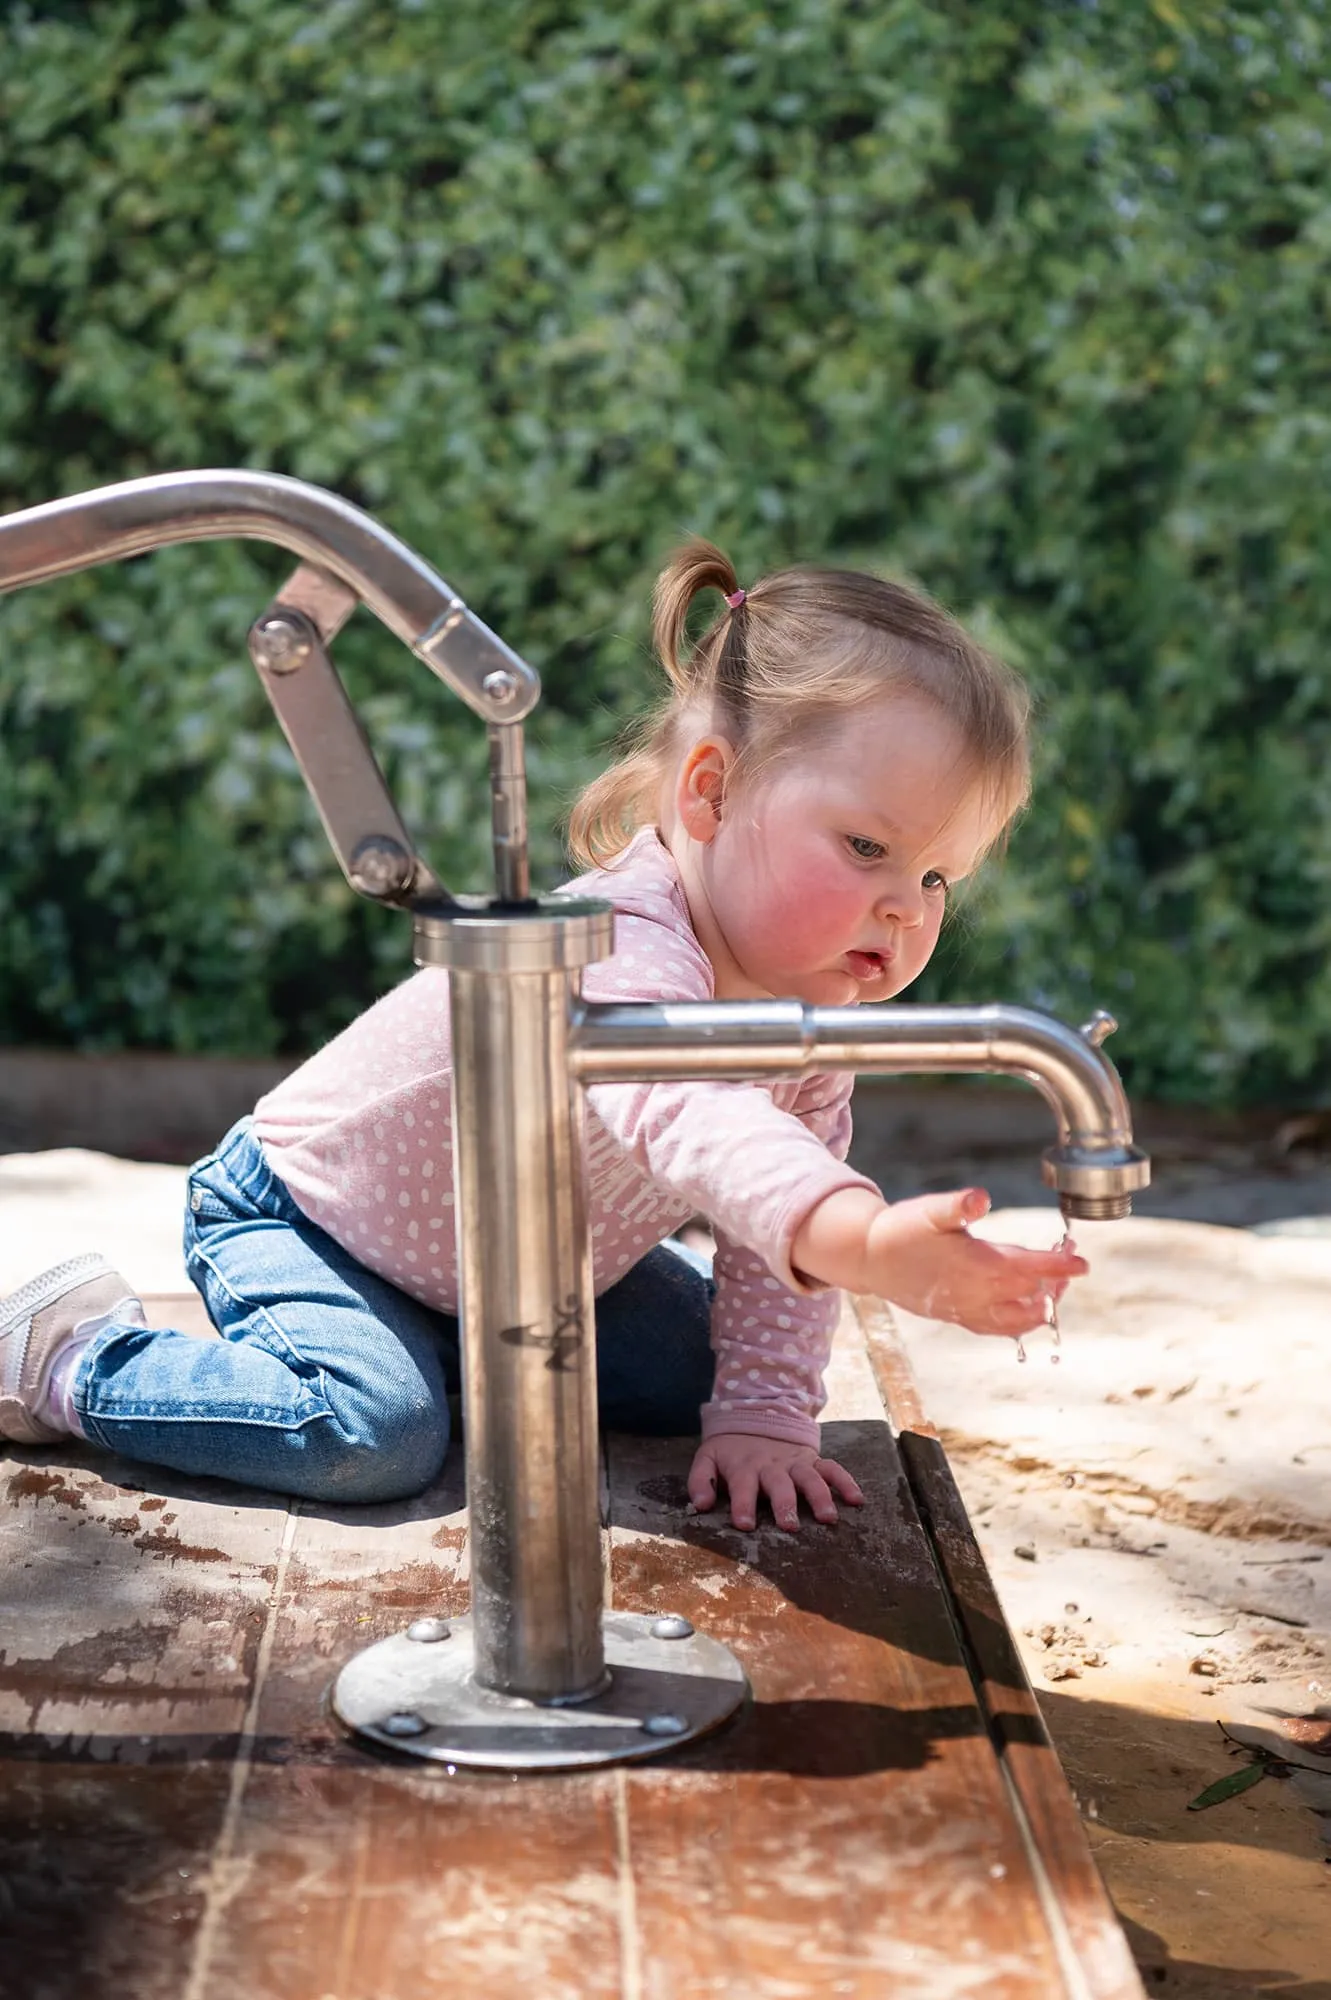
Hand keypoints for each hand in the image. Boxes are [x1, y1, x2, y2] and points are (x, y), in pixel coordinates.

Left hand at [688, 1433, 864, 1532]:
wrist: (755, 1416)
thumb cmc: (730, 1451)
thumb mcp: (708, 1458)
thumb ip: (701, 1480)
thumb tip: (701, 1505)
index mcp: (744, 1467)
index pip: (743, 1486)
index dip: (743, 1504)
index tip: (745, 1524)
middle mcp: (772, 1465)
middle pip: (780, 1484)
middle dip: (785, 1504)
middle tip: (789, 1527)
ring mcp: (795, 1462)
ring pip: (809, 1478)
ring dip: (819, 1496)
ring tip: (827, 1518)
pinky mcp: (812, 1460)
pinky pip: (832, 1469)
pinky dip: (845, 1482)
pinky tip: (857, 1500)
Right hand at [865, 1187, 1087, 1337]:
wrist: (871, 1260)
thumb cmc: (902, 1230)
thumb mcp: (929, 1210)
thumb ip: (958, 1205)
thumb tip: (981, 1198)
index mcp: (975, 1265)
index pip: (1028, 1268)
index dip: (1058, 1265)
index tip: (1082, 1260)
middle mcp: (975, 1294)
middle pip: (1032, 1294)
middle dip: (1056, 1279)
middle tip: (1067, 1258)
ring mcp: (968, 1310)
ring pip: (1020, 1319)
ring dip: (1043, 1303)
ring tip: (1052, 1283)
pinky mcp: (960, 1318)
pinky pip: (1000, 1329)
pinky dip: (1021, 1322)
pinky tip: (1029, 1307)